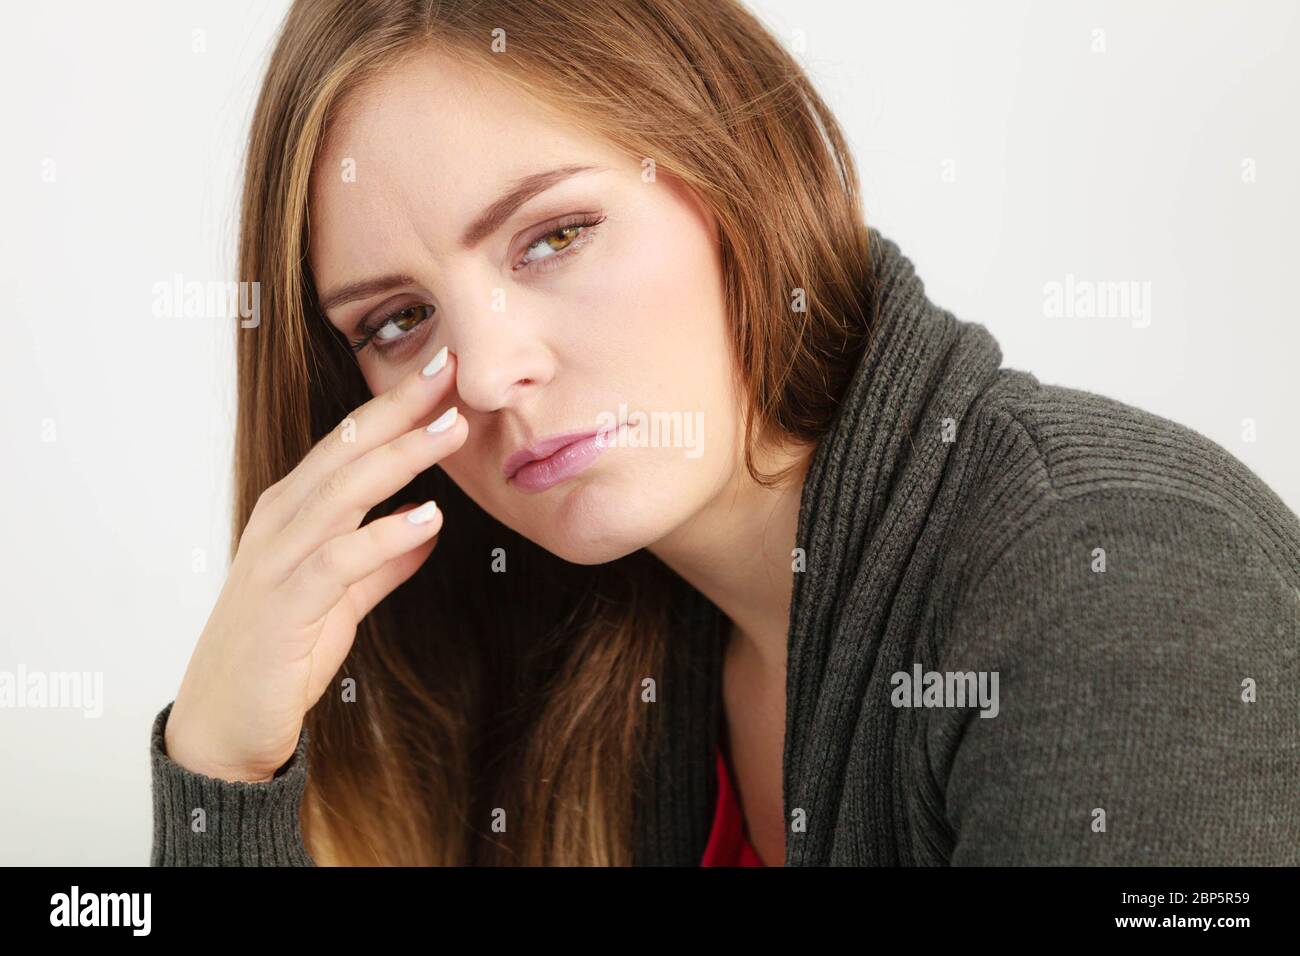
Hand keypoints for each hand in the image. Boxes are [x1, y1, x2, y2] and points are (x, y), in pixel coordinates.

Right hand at [164, 349, 466, 781]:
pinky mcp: (284, 606)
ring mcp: (277, 561)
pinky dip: (385, 535)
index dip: (395, 406)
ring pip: (343, 492)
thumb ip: (381, 563)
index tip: (442, 372)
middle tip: (449, 369)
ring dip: (401, 456)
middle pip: (345, 451)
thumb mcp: (342, 599)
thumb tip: (427, 528)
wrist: (226, 723)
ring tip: (452, 429)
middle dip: (398, 408)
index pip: (349, 444)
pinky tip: (429, 516)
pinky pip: (339, 560)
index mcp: (293, 513)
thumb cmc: (278, 653)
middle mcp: (281, 523)